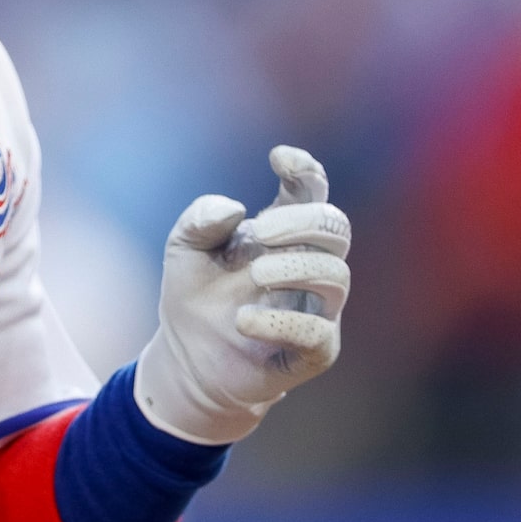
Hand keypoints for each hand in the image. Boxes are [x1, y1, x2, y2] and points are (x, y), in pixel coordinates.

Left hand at [133, 146, 351, 444]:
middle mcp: (309, 265)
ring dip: (296, 268)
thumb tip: (235, 209)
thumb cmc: (195, 298)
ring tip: (255, 275)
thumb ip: (199, 219)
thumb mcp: (183, 250)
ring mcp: (318, 308)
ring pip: (337, 276)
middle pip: (336, 228)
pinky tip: (245, 320)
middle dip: (303, 222)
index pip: (312, 191)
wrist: (188, 363)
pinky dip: (282, 322)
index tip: (278, 158)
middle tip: (261, 232)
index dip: (305, 169)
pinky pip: (318, 332)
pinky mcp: (315, 350)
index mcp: (284, 233)